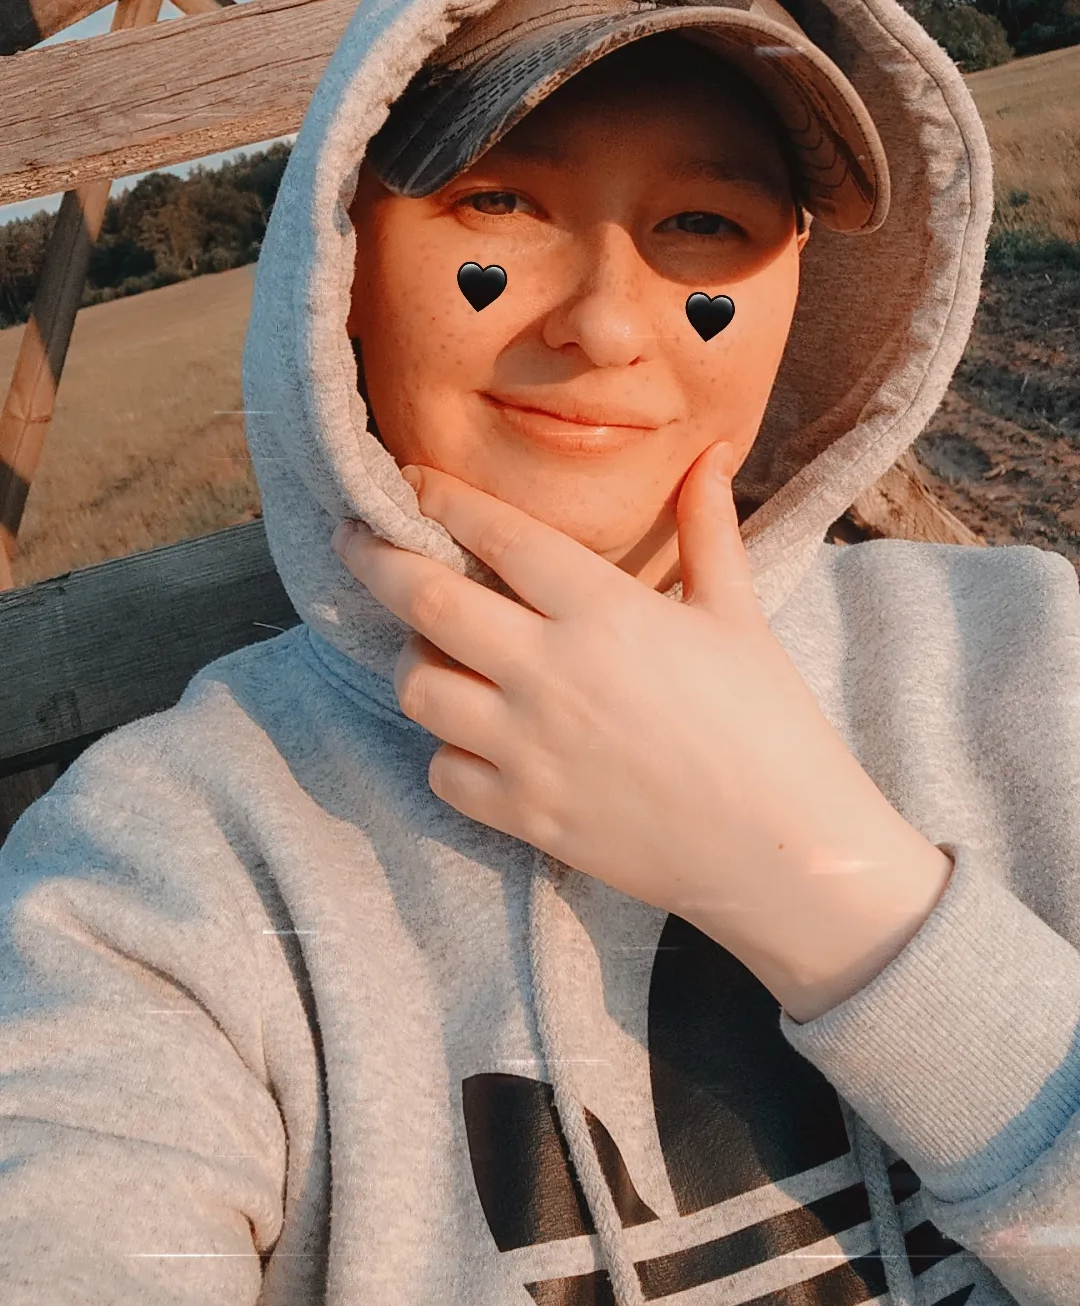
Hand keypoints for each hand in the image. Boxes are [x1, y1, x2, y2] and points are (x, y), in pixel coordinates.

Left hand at [332, 442, 951, 1017]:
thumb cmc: (768, 724)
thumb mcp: (739, 614)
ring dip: (413, 658)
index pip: (496, 535)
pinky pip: (441, 770)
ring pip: (418, 687)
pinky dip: (445, 748)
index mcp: (604, 611)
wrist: (783, 852)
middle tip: (352, 534)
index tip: (409, 479)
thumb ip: (707, 528)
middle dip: (375, 558)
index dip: (441, 498)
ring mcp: (528, 749)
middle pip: (426, 601)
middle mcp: (550, 672)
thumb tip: (711, 452)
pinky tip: (472, 734)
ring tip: (430, 646)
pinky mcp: (523, 815)